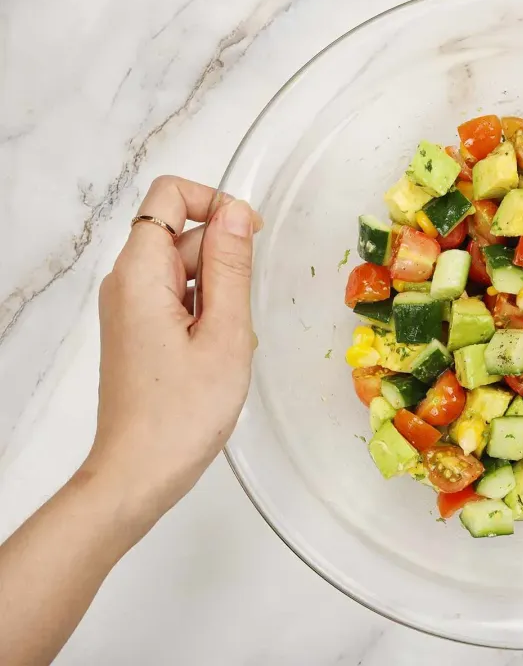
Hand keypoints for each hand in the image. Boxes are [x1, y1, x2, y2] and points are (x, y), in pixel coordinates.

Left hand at [86, 175, 259, 525]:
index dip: (215, 203)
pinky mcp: (138, 331)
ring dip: (219, 293)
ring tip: (227, 344)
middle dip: (223, 260)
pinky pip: (178, 298)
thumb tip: (237, 211)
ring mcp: (129, 307)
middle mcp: (126, 282)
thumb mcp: (225, 333)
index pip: (170, 196)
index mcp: (140, 273)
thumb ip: (232, 265)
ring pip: (184, 269)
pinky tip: (216, 354)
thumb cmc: (183, 411)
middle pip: (180, 233)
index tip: (249, 241)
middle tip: (240, 318)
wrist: (140, 472)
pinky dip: (206, 314)